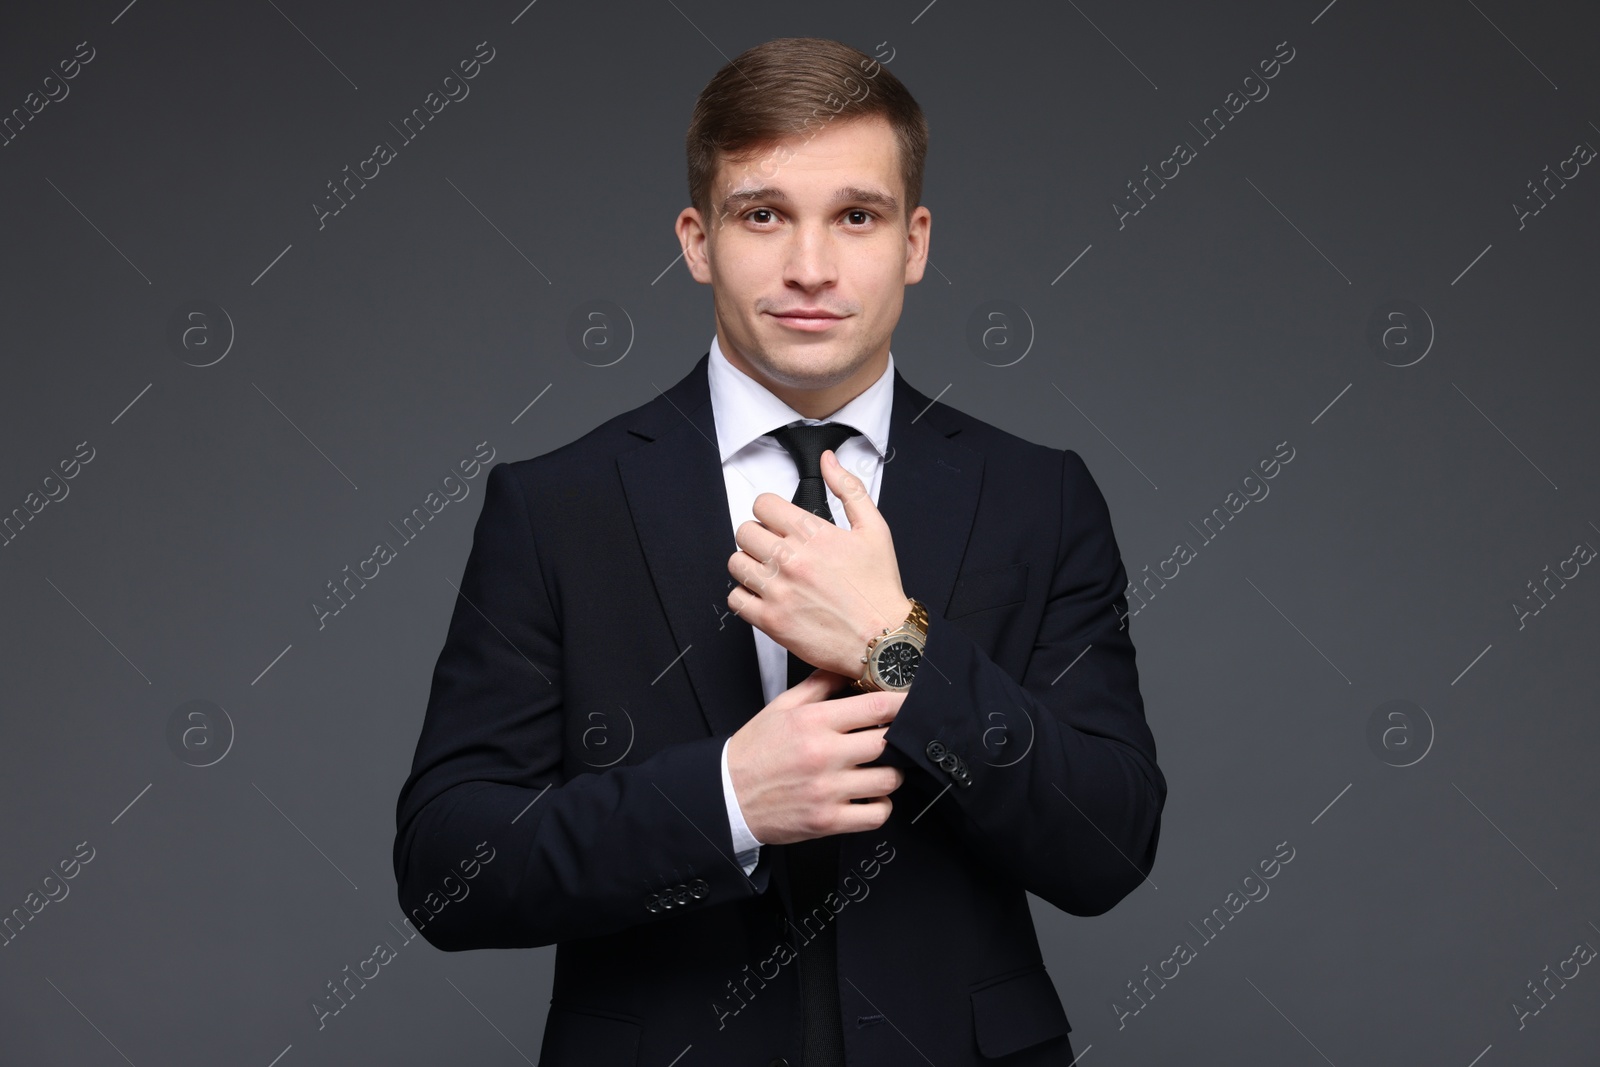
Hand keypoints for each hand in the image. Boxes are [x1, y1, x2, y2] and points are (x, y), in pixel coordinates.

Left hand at [727, 448, 912, 677]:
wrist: (883, 639)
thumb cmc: (878, 589)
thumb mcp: (874, 529)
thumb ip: (849, 489)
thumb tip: (829, 461)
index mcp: (812, 534)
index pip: (763, 504)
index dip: (769, 511)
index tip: (776, 522)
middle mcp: (791, 560)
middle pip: (744, 531)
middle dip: (757, 537)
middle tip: (773, 548)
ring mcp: (778, 591)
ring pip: (735, 563)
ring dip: (749, 565)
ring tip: (768, 572)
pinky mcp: (771, 621)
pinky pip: (736, 599)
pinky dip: (745, 597)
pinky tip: (764, 596)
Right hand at [727, 668, 906, 844]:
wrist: (727, 796)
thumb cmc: (754, 752)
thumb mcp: (781, 707)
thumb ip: (818, 686)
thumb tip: (847, 668)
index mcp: (813, 722)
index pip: (875, 706)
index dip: (902, 703)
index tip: (911, 703)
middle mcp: (823, 755)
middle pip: (888, 742)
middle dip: (897, 739)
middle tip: (894, 739)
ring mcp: (827, 790)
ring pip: (889, 780)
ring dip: (891, 774)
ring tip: (879, 769)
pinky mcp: (828, 821)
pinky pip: (877, 814)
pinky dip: (880, 806)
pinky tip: (869, 797)